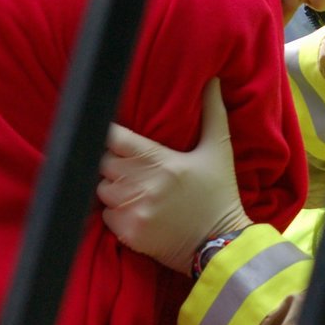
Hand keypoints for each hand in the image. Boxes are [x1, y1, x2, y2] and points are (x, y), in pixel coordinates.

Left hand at [97, 79, 251, 274]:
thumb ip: (212, 113)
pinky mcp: (129, 233)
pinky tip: (136, 210)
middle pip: (104, 162)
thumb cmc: (219, 196)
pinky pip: (106, 215)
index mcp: (162, 162)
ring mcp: (135, 211)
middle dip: (114, 162)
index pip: (115, 138)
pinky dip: (116, 213)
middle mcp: (144, 186)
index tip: (116, 137)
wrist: (222, 245)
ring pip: (102, 188)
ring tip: (133, 188)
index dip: (111, 135)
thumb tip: (212, 79)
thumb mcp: (219, 152)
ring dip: (113, 187)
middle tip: (131, 165)